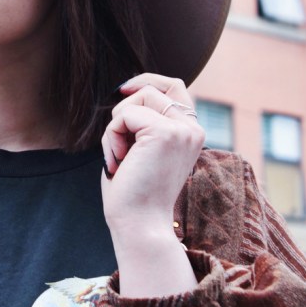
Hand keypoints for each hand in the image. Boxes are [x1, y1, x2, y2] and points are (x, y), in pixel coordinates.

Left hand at [101, 73, 204, 245]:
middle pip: (155, 87)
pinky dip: (112, 136)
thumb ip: (145, 121)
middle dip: (127, 105)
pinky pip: (125, 116)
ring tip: (120, 156)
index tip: (123, 90)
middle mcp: (192, 129)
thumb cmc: (134, 191)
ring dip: (117, 124)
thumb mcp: (143, 148)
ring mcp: (182, 130)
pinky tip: (119, 161)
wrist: (139, 225)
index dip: (147, 81)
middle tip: (118, 138)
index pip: (175, 86)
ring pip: (139, 98)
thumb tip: (128, 91)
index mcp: (190, 133)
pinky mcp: (165, 133)